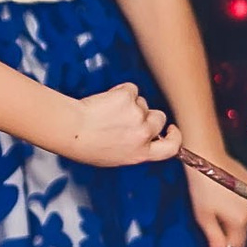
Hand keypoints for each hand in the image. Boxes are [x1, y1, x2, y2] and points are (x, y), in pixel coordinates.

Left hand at [61, 83, 181, 166]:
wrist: (71, 129)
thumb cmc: (85, 145)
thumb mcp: (115, 157)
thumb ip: (134, 148)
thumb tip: (143, 139)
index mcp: (141, 153)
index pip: (172, 147)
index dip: (175, 136)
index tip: (171, 129)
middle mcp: (144, 134)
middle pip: (159, 118)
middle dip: (148, 115)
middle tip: (127, 115)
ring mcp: (138, 114)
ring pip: (142, 102)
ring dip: (129, 104)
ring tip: (106, 112)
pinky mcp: (128, 97)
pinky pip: (130, 89)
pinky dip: (120, 92)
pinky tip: (105, 101)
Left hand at [185, 149, 246, 246]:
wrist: (207, 158)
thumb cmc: (202, 187)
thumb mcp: (203, 216)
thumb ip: (214, 239)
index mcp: (240, 220)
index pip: (238, 243)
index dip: (226, 241)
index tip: (216, 234)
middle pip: (243, 228)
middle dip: (231, 225)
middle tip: (213, 212)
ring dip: (236, 212)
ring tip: (219, 198)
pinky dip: (240, 199)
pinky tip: (227, 189)